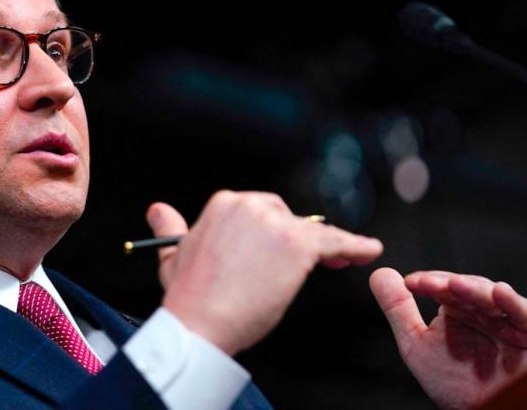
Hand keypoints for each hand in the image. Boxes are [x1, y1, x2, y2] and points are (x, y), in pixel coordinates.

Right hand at [147, 190, 383, 354]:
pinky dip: (354, 247)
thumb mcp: (173, 254)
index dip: (274, 233)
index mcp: (224, 204)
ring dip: (325, 246)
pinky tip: (368, 251)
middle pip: (288, 218)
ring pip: (311, 232)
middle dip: (296, 239)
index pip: (261, 212)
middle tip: (310, 262)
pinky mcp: (297, 245)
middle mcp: (250, 206)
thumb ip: (172, 227)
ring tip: (339, 261)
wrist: (200, 321)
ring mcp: (276, 224)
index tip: (280, 251)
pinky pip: (334, 242)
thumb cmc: (189, 296)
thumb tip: (157, 209)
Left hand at [370, 268, 526, 409]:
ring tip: (456, 286)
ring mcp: (511, 321)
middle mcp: (486, 310)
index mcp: (459, 308)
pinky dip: (515, 304)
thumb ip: (398, 309)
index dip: (430, 283)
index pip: (444, 287)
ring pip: (495, 299)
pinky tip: (501, 292)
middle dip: (450, 285)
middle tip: (430, 284)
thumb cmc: (451, 382)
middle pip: (470, 289)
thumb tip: (380, 273)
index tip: (411, 282)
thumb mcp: (415, 343)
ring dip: (475, 290)